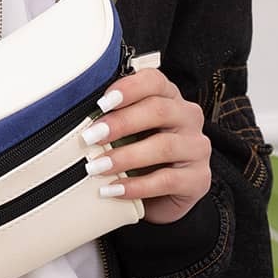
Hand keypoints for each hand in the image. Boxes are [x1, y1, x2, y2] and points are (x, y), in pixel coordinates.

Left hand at [81, 67, 210, 224]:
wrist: (163, 196)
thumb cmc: (141, 153)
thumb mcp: (128, 131)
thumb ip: (113, 117)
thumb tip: (78, 117)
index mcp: (170, 97)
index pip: (154, 81)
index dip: (128, 88)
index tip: (101, 103)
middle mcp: (188, 117)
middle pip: (158, 110)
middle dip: (120, 123)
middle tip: (90, 136)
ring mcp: (197, 148)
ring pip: (163, 147)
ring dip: (124, 157)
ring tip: (96, 166)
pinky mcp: (199, 179)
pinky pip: (167, 180)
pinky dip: (136, 186)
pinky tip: (114, 189)